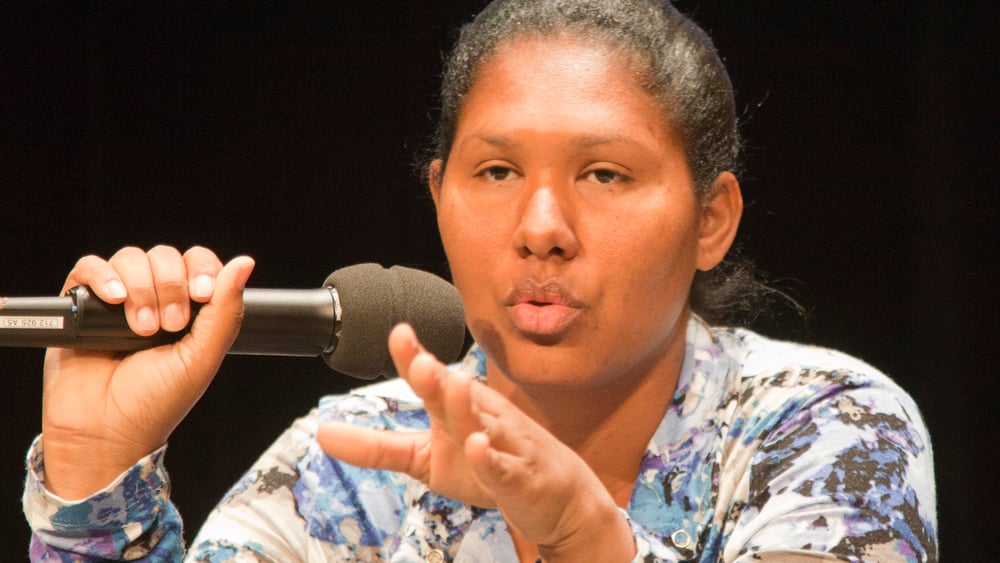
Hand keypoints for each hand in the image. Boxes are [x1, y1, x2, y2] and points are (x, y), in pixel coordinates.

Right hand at [40, 245, 253, 498]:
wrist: (104, 431)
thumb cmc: (155, 403)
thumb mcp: (202, 358)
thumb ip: (225, 311)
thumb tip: (246, 263)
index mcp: (188, 310)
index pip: (199, 263)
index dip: (202, 269)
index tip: (202, 295)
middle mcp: (154, 299)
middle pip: (166, 256)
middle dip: (171, 286)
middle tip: (169, 326)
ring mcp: (117, 300)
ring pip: (131, 258)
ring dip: (141, 288)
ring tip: (141, 329)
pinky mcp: (80, 304)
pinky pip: (89, 267)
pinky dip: (103, 277)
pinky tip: (114, 300)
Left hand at [317, 324, 634, 560]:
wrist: (555, 497)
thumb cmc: (486, 466)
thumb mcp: (426, 459)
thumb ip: (377, 447)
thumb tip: (322, 435)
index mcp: (458, 407)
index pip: (433, 380)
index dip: (416, 358)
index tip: (398, 333)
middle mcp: (482, 417)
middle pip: (457, 394)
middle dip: (438, 376)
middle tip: (419, 360)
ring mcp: (505, 445)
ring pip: (485, 423)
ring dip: (467, 406)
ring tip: (450, 384)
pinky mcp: (520, 477)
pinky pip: (504, 466)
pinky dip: (491, 458)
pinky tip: (478, 447)